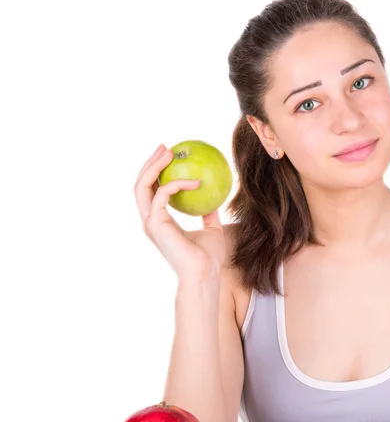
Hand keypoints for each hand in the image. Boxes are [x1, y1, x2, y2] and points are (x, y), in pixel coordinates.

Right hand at [134, 144, 225, 281]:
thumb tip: (215, 198)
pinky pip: (162, 193)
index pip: (151, 191)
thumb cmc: (209, 257)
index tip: (170, 156)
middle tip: (166, 148)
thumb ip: (209, 214)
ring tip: (170, 153)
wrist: (204, 273)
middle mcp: (150, 221)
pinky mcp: (156, 223)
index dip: (156, 172)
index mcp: (160, 221)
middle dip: (150, 163)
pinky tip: (195, 181)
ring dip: (154, 166)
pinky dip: (177, 184)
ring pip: (142, 186)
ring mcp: (150, 222)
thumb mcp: (212, 229)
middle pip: (140, 184)